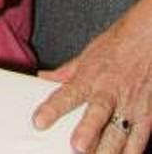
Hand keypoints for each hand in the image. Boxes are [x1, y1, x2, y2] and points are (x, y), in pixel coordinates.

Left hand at [33, 0, 151, 152]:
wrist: (146, 39)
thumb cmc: (115, 46)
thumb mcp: (86, 54)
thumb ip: (65, 71)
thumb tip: (44, 78)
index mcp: (89, 76)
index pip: (66, 94)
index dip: (52, 109)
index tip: (39, 121)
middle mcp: (108, 91)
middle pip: (97, 113)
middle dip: (88, 131)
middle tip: (77, 147)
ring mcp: (129, 103)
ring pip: (119, 131)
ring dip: (109, 148)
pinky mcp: (146, 113)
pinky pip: (140, 137)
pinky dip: (132, 152)